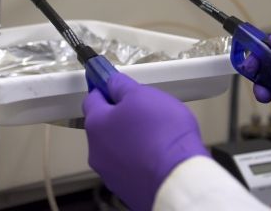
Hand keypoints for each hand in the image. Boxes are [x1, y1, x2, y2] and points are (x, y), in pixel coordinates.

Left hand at [82, 72, 207, 210]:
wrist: (178, 179)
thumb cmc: (161, 132)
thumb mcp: (142, 95)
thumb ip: (121, 86)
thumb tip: (111, 82)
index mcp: (95, 124)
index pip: (92, 98)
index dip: (105, 89)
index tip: (116, 85)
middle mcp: (95, 150)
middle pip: (103, 126)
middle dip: (120, 117)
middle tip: (144, 112)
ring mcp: (109, 173)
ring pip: (116, 148)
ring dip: (129, 140)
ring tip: (155, 138)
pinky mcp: (125, 189)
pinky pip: (129, 166)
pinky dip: (139, 160)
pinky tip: (157, 157)